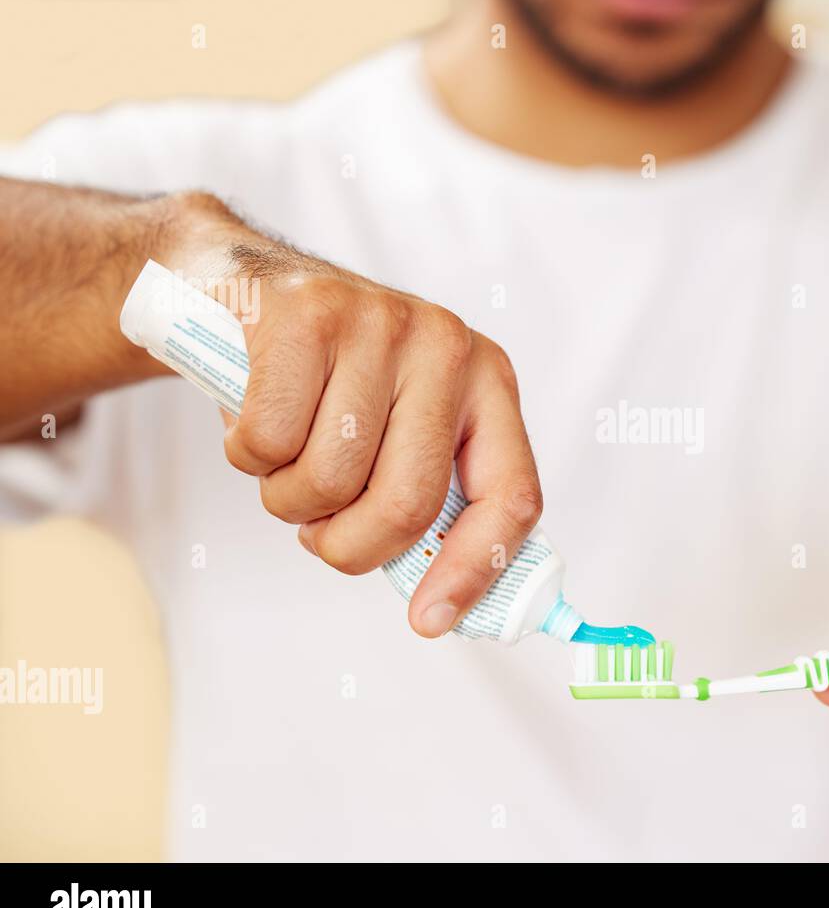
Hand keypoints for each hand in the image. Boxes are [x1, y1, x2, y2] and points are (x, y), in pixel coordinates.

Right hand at [157, 193, 542, 637]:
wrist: (238, 285)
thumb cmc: (325, 380)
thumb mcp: (397, 426)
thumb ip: (426, 495)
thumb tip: (440, 601)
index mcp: (488, 382)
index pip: (511, 495)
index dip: (474, 571)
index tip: (428, 621)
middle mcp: (447, 348)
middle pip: (408, 503)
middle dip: (348, 545)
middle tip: (319, 532)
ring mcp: (380, 324)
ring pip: (331, 480)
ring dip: (290, 499)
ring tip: (284, 460)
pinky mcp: (307, 315)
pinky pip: (270, 443)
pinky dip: (246, 456)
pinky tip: (250, 418)